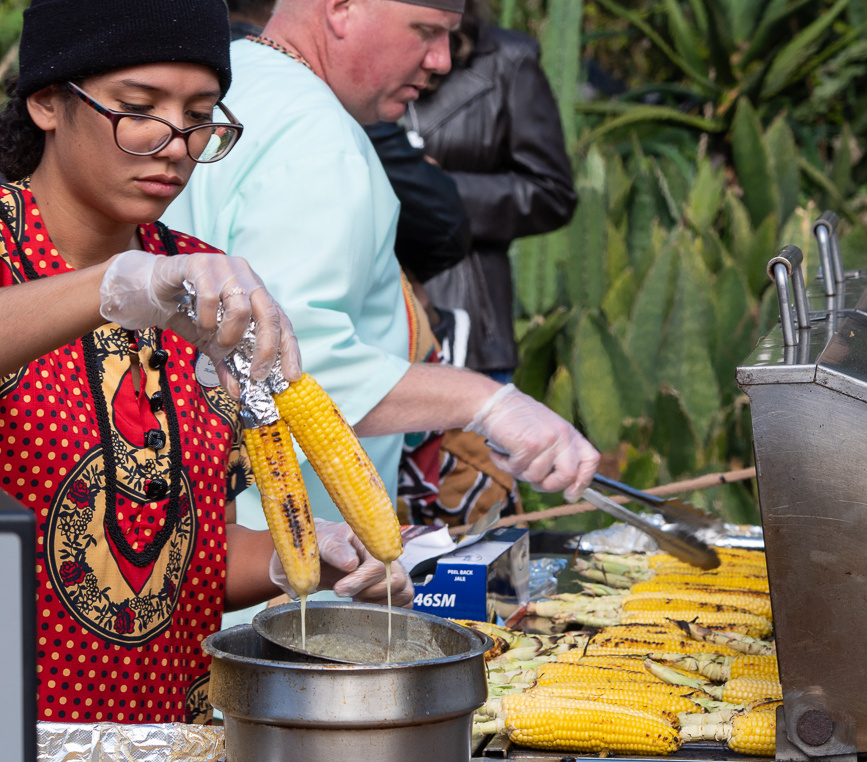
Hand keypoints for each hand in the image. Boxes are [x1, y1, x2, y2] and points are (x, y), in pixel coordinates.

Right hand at [99, 250, 300, 387]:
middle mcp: (247, 277)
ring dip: (228, 336)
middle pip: (268, 313)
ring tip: (214, 344)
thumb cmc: (189, 313)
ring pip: (240, 307)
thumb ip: (227, 365)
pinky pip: (209, 298)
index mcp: (256, 293)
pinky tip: (198, 325)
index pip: (282, 320)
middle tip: (256, 374)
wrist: (149, 290)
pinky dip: (205, 320)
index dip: (290, 349)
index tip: (291, 375)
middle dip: (266, 349)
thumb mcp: (211, 344)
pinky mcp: (200, 263)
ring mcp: (225, 267)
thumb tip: (238, 392)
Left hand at [269, 519, 413, 606]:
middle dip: (368, 592)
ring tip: (355, 595)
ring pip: (404, 593)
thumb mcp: (321, 541)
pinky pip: (406, 604)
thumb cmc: (321, 545)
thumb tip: (350, 563)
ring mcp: (395, 572)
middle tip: (344, 590)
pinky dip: (388, 610)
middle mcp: (389, 556)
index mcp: (373, 540)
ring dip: (378, 601)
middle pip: (396, 581)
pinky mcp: (395, 590)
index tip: (338, 589)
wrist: (320, 554)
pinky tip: (366, 604)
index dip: (360, 581)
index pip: (379, 565)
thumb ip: (334, 549)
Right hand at [465, 383, 599, 501]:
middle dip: (548, 486)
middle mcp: (562, 435)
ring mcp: (547, 440)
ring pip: (537, 477)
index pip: (591, 459)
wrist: (494, 403)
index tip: (570, 495)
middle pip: (568, 476)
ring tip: (511, 456)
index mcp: (569, 433)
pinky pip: (517, 470)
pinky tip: (500, 452)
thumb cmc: (516, 420)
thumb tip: (565, 485)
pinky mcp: (529, 445)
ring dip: (519, 472)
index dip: (583, 481)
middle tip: (533, 481)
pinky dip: (504, 465)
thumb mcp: (546, 432)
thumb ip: (557, 453)